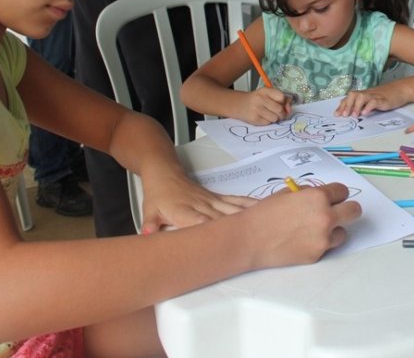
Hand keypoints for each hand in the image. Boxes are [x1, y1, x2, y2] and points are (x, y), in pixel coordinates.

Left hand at [140, 169, 256, 232]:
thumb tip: (147, 234)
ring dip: (249, 219)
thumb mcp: (149, 209)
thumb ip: (150, 223)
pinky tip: (264, 209)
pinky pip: (236, 202)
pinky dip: (250, 206)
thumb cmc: (158, 193)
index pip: (200, 222)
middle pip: (222, 219)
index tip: (226, 242)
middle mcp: (201, 205)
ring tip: (266, 227)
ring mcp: (211, 201)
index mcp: (184, 210)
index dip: (213, 232)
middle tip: (255, 242)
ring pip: (233, 210)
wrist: (165, 171)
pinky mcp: (217, 198)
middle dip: (238, 231)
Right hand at [242, 87, 291, 124]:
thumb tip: (289, 110)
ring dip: (274, 118)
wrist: (238, 104)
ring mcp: (256, 109)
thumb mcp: (268, 95)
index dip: (283, 102)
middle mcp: (260, 98)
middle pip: (279, 109)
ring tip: (268, 114)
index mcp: (265, 90)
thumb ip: (282, 100)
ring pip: (275, 118)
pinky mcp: (253, 118)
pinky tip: (262, 117)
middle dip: (281, 113)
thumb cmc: (257, 100)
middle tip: (277, 113)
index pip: (281, 97)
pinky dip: (267, 122)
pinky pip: (268, 123)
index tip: (280, 104)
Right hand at [242, 183, 361, 266]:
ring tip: (315, 230)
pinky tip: (303, 241)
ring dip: (334, 230)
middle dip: (347, 210)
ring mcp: (323, 238)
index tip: (333, 198)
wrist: (249, 239)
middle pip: (354, 211)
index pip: (342, 191)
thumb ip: (308, 194)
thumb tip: (321, 197)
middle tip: (339, 212)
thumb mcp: (287, 194)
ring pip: (344, 233)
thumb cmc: (265, 213)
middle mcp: (325, 216)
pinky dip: (320, 244)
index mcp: (318, 197)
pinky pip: (327, 247)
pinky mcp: (317, 255)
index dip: (337, 194)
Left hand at [335, 88, 403, 116]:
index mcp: (363, 94)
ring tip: (353, 116)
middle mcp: (367, 94)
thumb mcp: (372, 101)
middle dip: (346, 105)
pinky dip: (368, 107)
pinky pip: (374, 102)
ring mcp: (375, 96)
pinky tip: (365, 113)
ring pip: (362, 96)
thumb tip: (352, 112)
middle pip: (353, 94)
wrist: (400, 89)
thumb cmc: (386, 96)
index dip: (342, 105)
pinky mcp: (382, 100)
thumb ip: (363, 105)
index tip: (336, 114)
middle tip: (344, 115)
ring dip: (356, 106)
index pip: (349, 97)